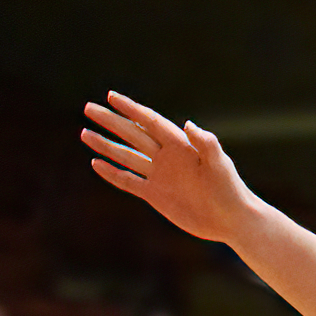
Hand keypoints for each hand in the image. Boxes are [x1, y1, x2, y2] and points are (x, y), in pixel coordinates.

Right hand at [82, 92, 258, 242]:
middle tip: (89, 108)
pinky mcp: (156, 194)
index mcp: (181, 145)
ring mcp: (160, 175)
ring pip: (127, 156)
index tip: (112, 96)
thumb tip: (188, 124)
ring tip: (84, 133)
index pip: (150, 121)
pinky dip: (112, 173)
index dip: (131, 108)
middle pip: (133, 134)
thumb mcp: (220, 165)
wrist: (232, 219)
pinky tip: (96, 163)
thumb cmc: (231, 189)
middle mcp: (167, 157)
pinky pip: (129, 181)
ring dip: (106, 145)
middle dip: (112, 121)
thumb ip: (206, 144)